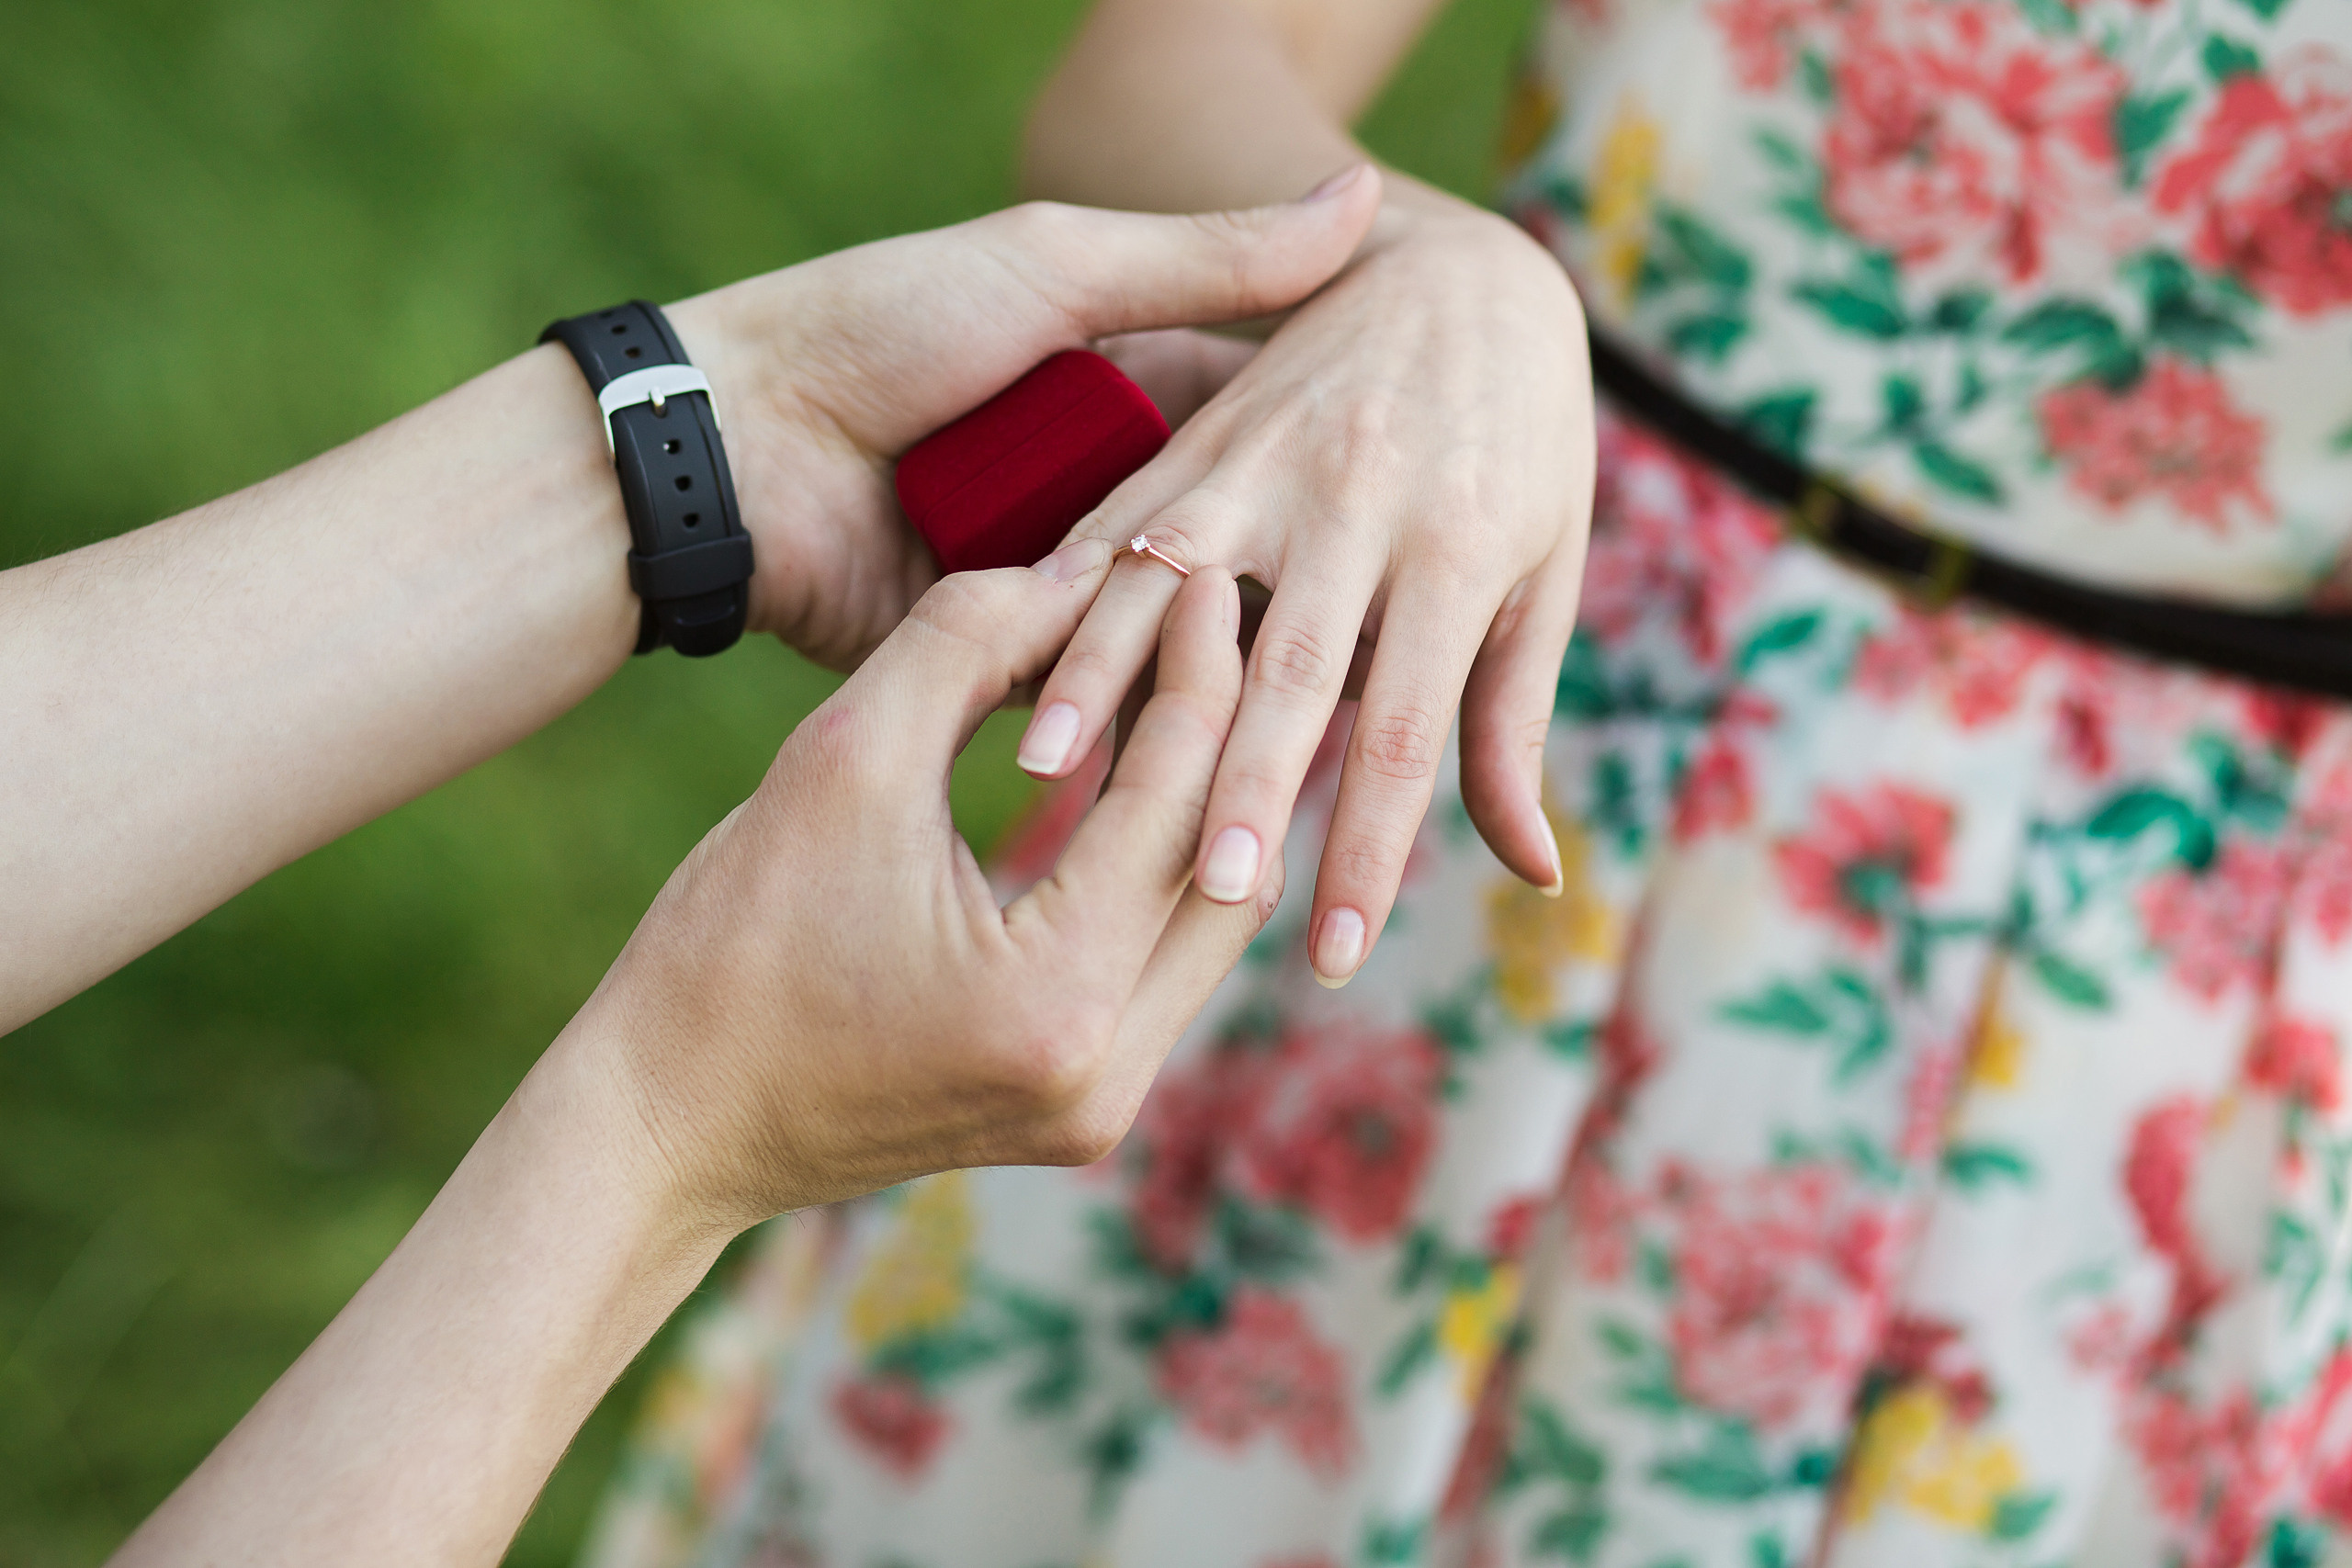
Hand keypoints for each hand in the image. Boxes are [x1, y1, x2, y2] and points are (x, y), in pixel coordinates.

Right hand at [565, 547, 1269, 1229]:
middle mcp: (1108, 1073)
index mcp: (1055, 997)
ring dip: (1205, 805)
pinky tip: (1140, 784)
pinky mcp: (1083, 1109)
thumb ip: (967, 644)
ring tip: (1185, 688)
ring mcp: (1103, 1106)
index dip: (1197, 668)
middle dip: (1230, 733)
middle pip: (1231, 868)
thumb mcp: (840, 761)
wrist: (670, 1124)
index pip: (1177, 797)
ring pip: (1210, 924)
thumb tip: (1082, 569)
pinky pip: (1162, 966)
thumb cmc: (730, 940)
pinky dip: (1160, 870)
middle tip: (1214, 620)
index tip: (1202, 571)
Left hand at [658, 182, 1377, 671]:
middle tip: (1396, 617)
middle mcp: (1094, 489)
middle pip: (1223, 545)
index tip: (1428, 482)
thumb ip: (1207, 259)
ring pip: (1166, 629)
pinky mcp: (995, 658)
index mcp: (1117, 389)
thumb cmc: (885, 326)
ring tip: (1339, 700)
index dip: (1336, 457)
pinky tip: (1230, 738)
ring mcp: (1048, 578)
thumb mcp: (1056, 271)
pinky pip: (1087, 689)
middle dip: (1295, 580)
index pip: (1257, 433)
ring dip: (1229, 658)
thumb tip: (1361, 194)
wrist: (737, 439)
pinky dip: (1138, 706)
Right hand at [1014, 171, 1596, 986]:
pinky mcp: (1200, 435)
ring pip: (1174, 585)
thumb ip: (1509, 721)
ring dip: (1107, 682)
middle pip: (1290, 667)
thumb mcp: (1541, 573)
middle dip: (1243, 785)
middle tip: (1206, 894)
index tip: (1333, 954)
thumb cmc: (1520, 447)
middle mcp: (1359, 502)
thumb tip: (1533, 874)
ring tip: (1051, 783)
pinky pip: (1118, 521)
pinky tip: (1009, 667)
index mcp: (1456, 549)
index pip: (1407, 726)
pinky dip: (1065, 599)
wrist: (1460, 273)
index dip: (1367, 844)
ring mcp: (1269, 461)